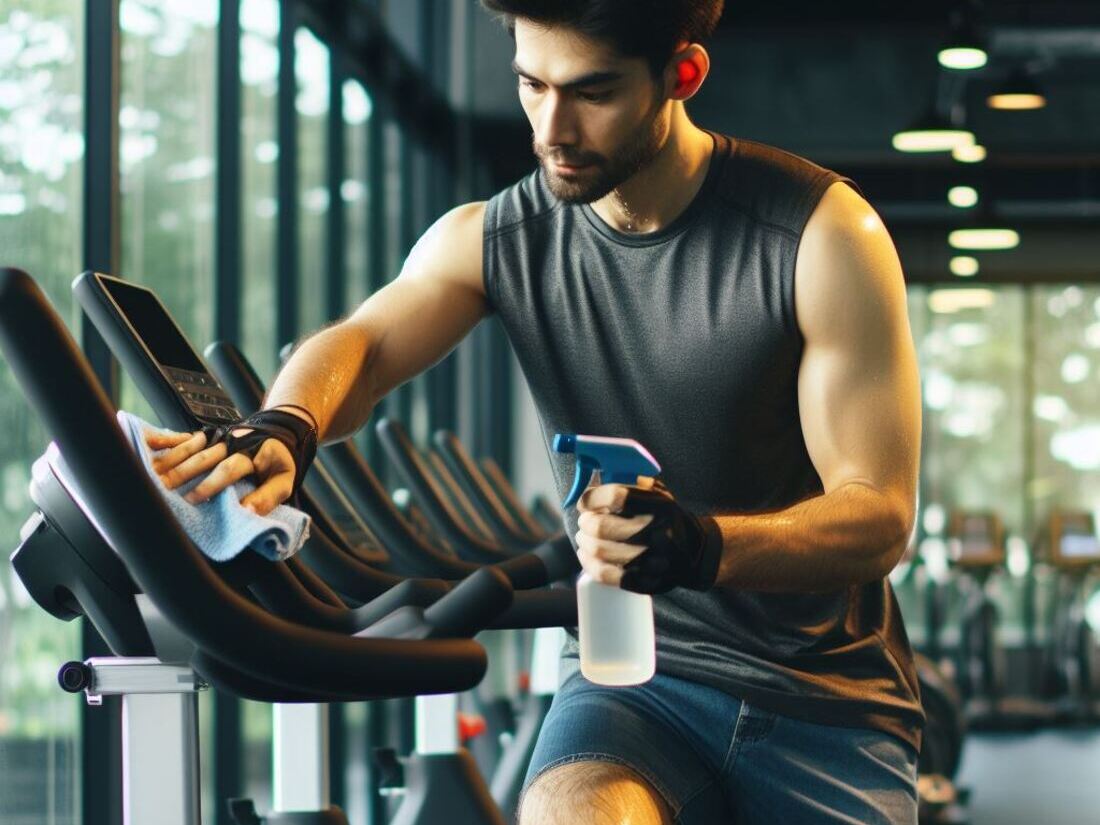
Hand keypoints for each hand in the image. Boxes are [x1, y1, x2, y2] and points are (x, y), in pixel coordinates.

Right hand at [145, 428, 294, 515]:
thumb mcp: (284, 481)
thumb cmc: (279, 463)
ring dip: (170, 461)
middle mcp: (232, 443)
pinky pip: (184, 437)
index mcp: (253, 454)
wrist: (280, 432)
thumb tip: (248, 513)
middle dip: (182, 473)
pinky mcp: (207, 435)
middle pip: (204, 458)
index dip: (211, 483)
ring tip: (150, 475)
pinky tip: (146, 442)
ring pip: (191, 448)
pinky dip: (165, 439)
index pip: (229, 468)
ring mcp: (218, 438)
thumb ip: (268, 497)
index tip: (193, 499)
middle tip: (162, 489)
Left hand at [575, 479, 721, 594]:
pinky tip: (587, 555)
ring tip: (585, 537)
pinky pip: (605, 574)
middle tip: (585, 522)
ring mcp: (651, 560)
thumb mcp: (657, 493)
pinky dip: (589, 563)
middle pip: (601, 526)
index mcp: (660, 505)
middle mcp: (657, 532)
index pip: (614, 497)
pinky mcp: (644, 581)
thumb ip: (629, 484)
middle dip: (586, 522)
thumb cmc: (667, 518)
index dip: (592, 499)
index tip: (585, 503)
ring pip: (599, 550)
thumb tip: (592, 481)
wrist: (695, 552)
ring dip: (585, 542)